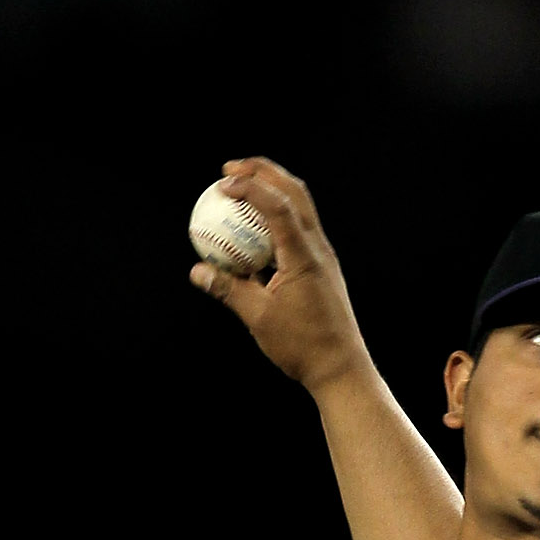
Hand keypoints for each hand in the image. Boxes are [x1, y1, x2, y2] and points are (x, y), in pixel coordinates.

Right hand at [189, 157, 371, 397]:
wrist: (341, 369)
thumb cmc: (302, 347)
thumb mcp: (259, 319)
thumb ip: (229, 290)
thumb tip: (197, 271)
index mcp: (304, 256)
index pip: (277, 206)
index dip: (249, 188)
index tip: (222, 184)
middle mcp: (318, 248)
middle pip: (293, 191)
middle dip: (262, 171)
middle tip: (230, 169)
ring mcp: (323, 255)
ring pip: (300, 206)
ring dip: (271, 189)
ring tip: (242, 187)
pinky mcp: (321, 266)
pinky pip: (298, 229)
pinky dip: (276, 216)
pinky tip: (254, 227)